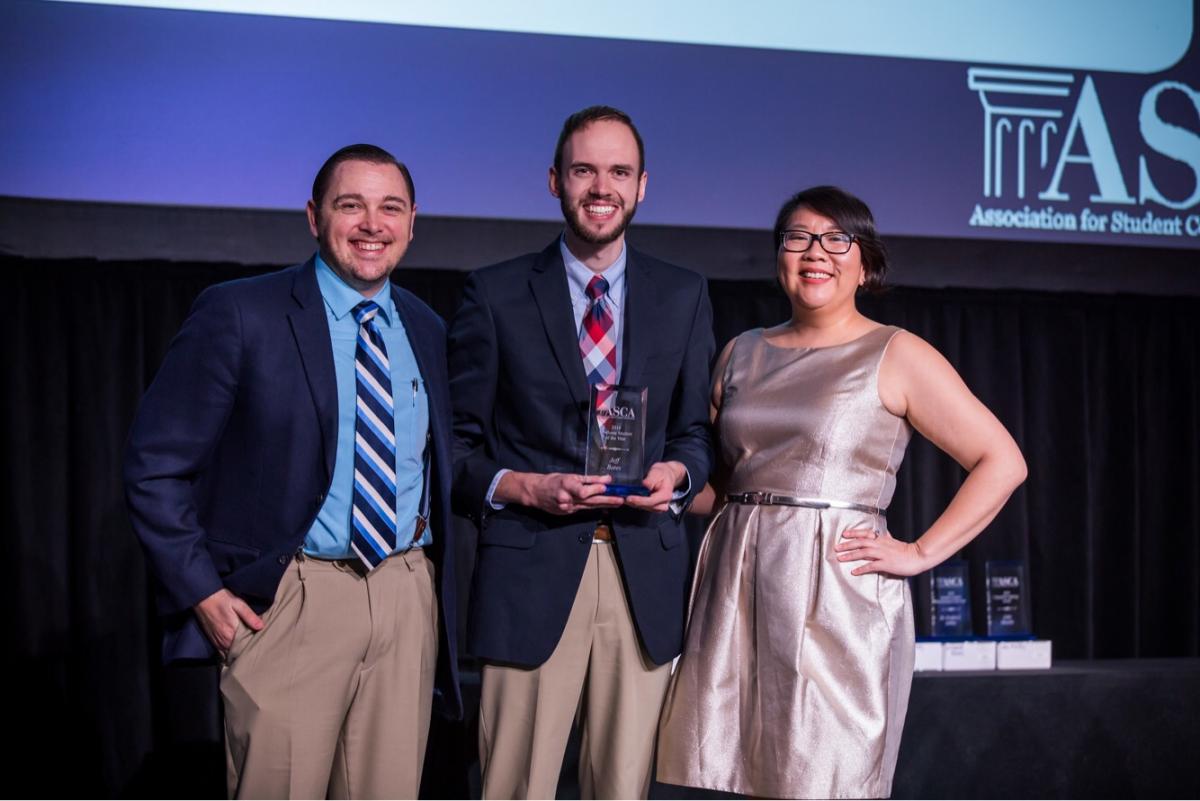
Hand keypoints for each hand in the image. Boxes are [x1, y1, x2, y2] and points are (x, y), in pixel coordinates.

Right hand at [194, 588, 263, 654]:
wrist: (203, 597)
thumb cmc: (222, 599)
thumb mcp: (238, 604)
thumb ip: (249, 616)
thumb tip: (261, 626)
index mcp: (231, 632)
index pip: (245, 645)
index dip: (252, 644)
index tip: (259, 641)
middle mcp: (223, 640)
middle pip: (238, 650)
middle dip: (246, 647)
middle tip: (254, 642)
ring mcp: (217, 641)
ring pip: (230, 651)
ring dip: (237, 648)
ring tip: (245, 643)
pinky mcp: (213, 639)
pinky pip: (222, 650)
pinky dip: (229, 648)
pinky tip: (234, 642)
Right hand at [504, 471, 624, 514]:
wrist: (536, 492)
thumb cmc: (553, 481)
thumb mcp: (570, 476)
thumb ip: (589, 479)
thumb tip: (606, 479)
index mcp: (566, 486)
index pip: (583, 490)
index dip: (595, 489)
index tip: (606, 488)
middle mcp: (567, 499)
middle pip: (589, 500)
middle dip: (606, 500)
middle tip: (620, 500)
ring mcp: (567, 508)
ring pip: (589, 507)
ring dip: (604, 505)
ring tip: (617, 503)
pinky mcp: (567, 513)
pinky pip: (583, 510)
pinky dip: (594, 508)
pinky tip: (605, 507)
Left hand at [624, 461, 686, 512]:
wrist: (667, 475)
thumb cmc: (663, 473)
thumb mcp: (657, 472)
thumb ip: (650, 480)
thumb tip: (644, 485)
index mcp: (666, 495)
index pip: (651, 501)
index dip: (639, 500)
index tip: (629, 498)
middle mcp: (663, 503)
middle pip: (646, 506)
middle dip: (634, 502)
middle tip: (623, 497)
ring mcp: (658, 506)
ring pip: (643, 508)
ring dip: (633, 503)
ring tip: (624, 497)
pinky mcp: (653, 506)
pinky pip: (643, 506)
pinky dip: (635, 502)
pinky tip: (629, 498)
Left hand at [834, 527, 930, 576]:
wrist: (918, 556)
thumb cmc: (906, 550)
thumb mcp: (893, 541)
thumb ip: (884, 538)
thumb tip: (876, 535)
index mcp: (882, 539)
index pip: (865, 533)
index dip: (854, 533)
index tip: (844, 534)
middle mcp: (880, 544)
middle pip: (861, 542)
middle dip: (847, 544)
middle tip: (836, 547)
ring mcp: (883, 554)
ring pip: (863, 552)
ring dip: (850, 555)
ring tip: (840, 558)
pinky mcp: (886, 564)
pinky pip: (871, 566)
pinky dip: (861, 568)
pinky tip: (854, 571)